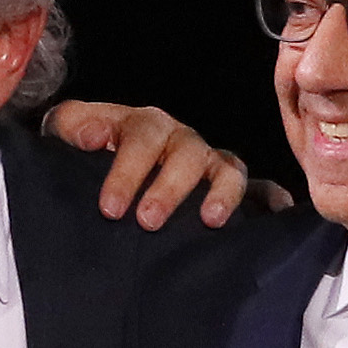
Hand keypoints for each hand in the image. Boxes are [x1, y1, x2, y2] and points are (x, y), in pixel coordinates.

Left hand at [37, 99, 287, 227]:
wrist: (101, 158)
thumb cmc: (88, 149)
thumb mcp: (70, 131)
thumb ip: (73, 126)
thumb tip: (92, 136)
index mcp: (144, 125)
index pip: (142, 137)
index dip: (127, 170)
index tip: (110, 208)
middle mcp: (181, 141)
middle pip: (186, 154)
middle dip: (169, 188)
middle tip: (147, 221)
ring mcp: (209, 162)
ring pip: (227, 168)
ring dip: (222, 193)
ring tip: (210, 221)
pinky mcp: (228, 186)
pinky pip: (259, 189)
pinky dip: (270, 198)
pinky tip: (277, 213)